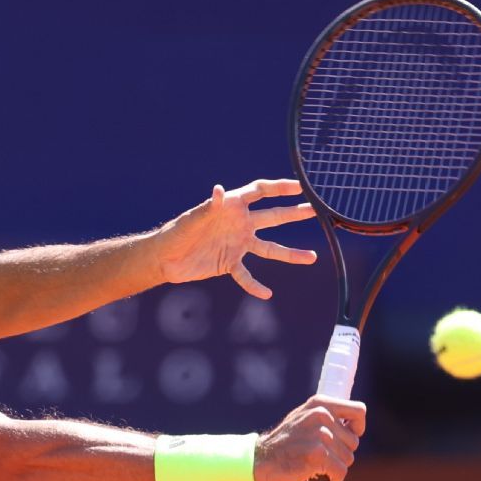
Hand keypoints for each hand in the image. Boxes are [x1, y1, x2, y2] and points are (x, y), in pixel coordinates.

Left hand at [154, 179, 317, 299]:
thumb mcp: (193, 219)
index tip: (301, 186)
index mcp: (231, 206)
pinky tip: (266, 293)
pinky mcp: (229, 263)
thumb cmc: (177, 232)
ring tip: (312, 257)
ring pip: (269, 249)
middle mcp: (239, 224)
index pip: (260, 192)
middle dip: (294, 213)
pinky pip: (246, 275)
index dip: (280, 187)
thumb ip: (208, 208)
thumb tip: (219, 191)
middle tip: (316, 211)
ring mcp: (237, 244)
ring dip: (290, 254)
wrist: (164, 258)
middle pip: (272, 217)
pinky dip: (255, 285)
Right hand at [254, 395, 366, 480]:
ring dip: (334, 468)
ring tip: (315, 466)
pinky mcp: (318, 455)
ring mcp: (320, 435)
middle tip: (319, 457)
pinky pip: (340, 473)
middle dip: (340, 454)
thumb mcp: (303, 419)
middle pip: (354, 442)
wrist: (260, 460)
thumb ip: (326, 417)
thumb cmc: (285, 444)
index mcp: (320, 404)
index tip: (345, 437)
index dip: (357, 428)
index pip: (359, 411)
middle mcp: (321, 415)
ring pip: (348, 459)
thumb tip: (355, 426)